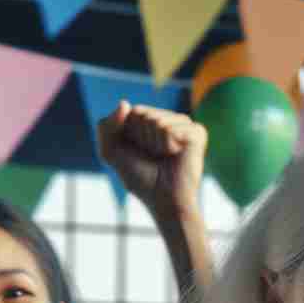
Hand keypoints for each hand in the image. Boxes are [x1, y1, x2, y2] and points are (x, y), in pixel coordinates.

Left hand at [97, 101, 206, 215]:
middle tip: (153, 155)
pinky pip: (173, 128)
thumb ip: (106, 125)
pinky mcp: (197, 133)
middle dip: (142, 137)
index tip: (138, 150)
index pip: (132, 111)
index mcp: (150, 120)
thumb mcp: (110, 150)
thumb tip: (125, 103)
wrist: (163, 198)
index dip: (129, 132)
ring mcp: (184, 125)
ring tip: (164, 156)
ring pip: (158, 120)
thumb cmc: (139, 177)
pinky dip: (168, 145)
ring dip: (155, 143)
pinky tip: (176, 154)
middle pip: (143, 113)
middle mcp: (168, 119)